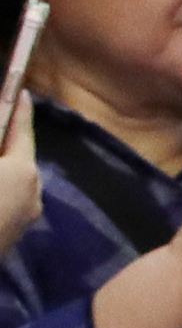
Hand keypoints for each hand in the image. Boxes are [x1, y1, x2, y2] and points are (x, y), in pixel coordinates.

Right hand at [0, 90, 34, 254]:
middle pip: (17, 155)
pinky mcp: (10, 236)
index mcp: (21, 170)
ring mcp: (24, 218)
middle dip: (5, 140)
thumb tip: (3, 125)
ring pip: (12, 180)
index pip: (20, 129)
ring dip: (0, 167)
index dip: (17, 109)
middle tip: (0, 123)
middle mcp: (32, 192)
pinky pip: (5, 201)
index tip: (20, 92)